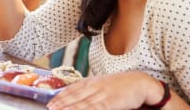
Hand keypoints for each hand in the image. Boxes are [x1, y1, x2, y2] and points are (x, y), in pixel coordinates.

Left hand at [47, 71, 163, 109]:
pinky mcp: (111, 101)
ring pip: (82, 102)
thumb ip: (90, 90)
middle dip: (61, 103)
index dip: (60, 96)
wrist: (140, 82)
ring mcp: (102, 93)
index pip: (72, 89)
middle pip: (75, 96)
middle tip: (50, 108)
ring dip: (69, 107)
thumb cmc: (121, 86)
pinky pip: (96, 107)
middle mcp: (95, 86)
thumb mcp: (103, 84)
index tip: (50, 102)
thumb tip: (76, 97)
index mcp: (92, 82)